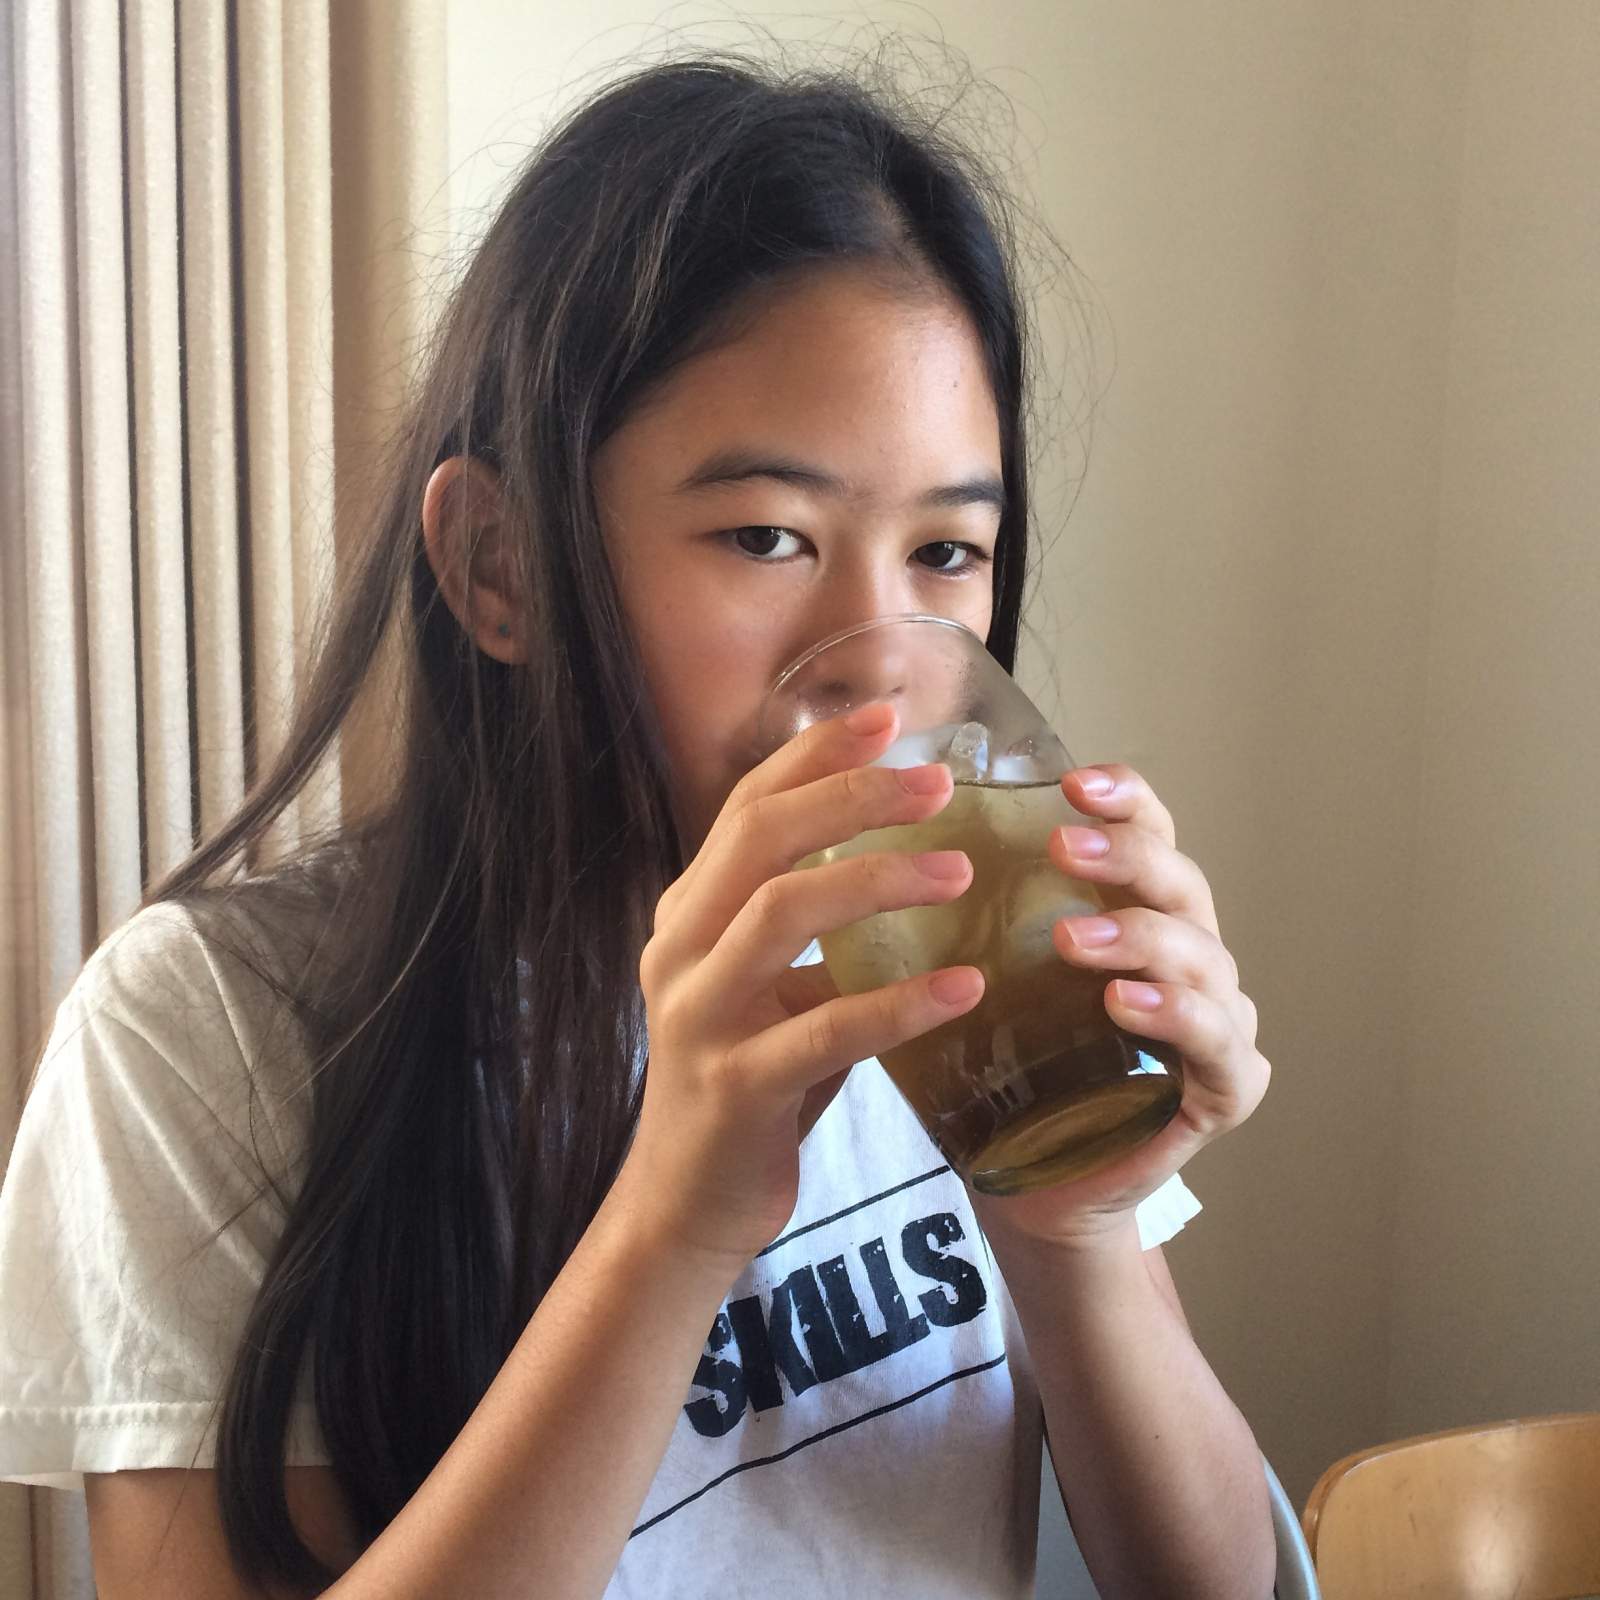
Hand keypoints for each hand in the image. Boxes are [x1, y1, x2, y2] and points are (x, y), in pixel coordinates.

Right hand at [620, 703, 986, 1276]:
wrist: (686, 1204)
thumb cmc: (748, 1082)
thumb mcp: (771, 986)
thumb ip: (810, 924)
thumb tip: (911, 853)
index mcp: (691, 913)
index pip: (748, 806)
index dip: (814, 755)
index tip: (885, 717)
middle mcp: (681, 947)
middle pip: (762, 838)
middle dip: (851, 795)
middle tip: (937, 782)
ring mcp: (698, 1015)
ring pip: (784, 913)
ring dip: (878, 880)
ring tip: (961, 875)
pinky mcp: (733, 1085)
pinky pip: (823, 1030)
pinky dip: (899, 1003)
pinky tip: (964, 987)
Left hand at [972, 763, 1269, 1248]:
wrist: (1031, 1184)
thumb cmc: (1009, 1070)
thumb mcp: (982, 973)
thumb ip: (967, 906)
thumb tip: (887, 822)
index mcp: (1135, 909)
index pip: (1147, 830)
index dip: (1122, 797)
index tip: (1070, 779)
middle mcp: (1188, 952)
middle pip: (1180, 879)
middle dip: (1125, 856)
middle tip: (1062, 845)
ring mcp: (1216, 1018)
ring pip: (1202, 954)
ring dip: (1139, 936)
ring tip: (1072, 939)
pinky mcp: (1225, 1087)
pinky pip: (1218, 1043)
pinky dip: (1176, 1016)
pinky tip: (1123, 1005)